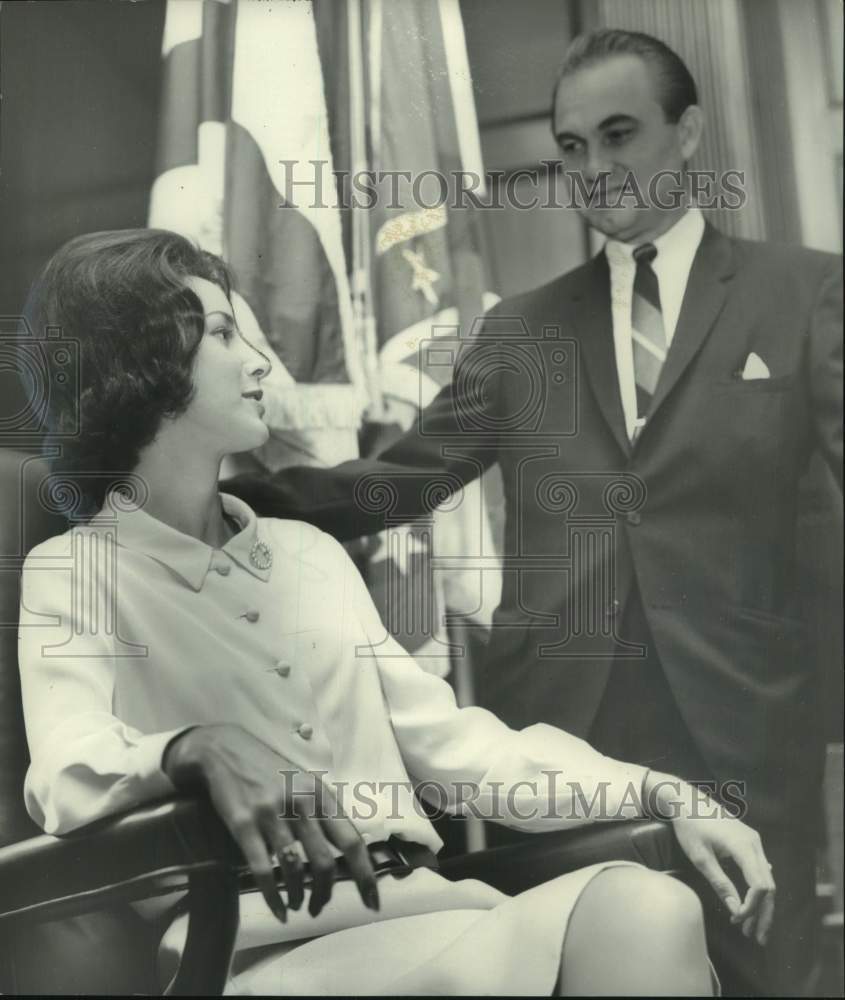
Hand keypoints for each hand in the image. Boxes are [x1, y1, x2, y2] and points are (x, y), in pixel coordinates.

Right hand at [162, 724, 379, 921]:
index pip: (351, 841)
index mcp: (321, 794)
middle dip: (325, 893)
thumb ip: (324, 813)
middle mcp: (301, 803)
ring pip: (294, 869)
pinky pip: (263, 869)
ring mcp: (272, 813)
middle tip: (319, 907)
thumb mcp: (305, 783)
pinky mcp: (244, 824)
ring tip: (297, 904)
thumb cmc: (270, 771)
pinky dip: (273, 897)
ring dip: (299, 896)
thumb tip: (349, 850)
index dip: (365, 875)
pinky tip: (278, 909)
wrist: (226, 750)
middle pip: (324, 861)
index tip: (372, 902)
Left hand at [644, 770, 775, 945]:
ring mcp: (754, 841)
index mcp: (744, 846)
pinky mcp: (749, 841)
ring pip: (766, 878)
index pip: (760, 886)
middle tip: (756, 937)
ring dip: (761, 904)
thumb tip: (737, 911)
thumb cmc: (689, 826)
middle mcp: (754, 843)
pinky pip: (760, 869)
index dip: (752, 908)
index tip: (738, 921)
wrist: (685, 799)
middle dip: (763, 913)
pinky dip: (757, 889)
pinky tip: (752, 905)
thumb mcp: (700, 858)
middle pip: (769, 885)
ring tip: (750, 927)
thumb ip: (720, 884)